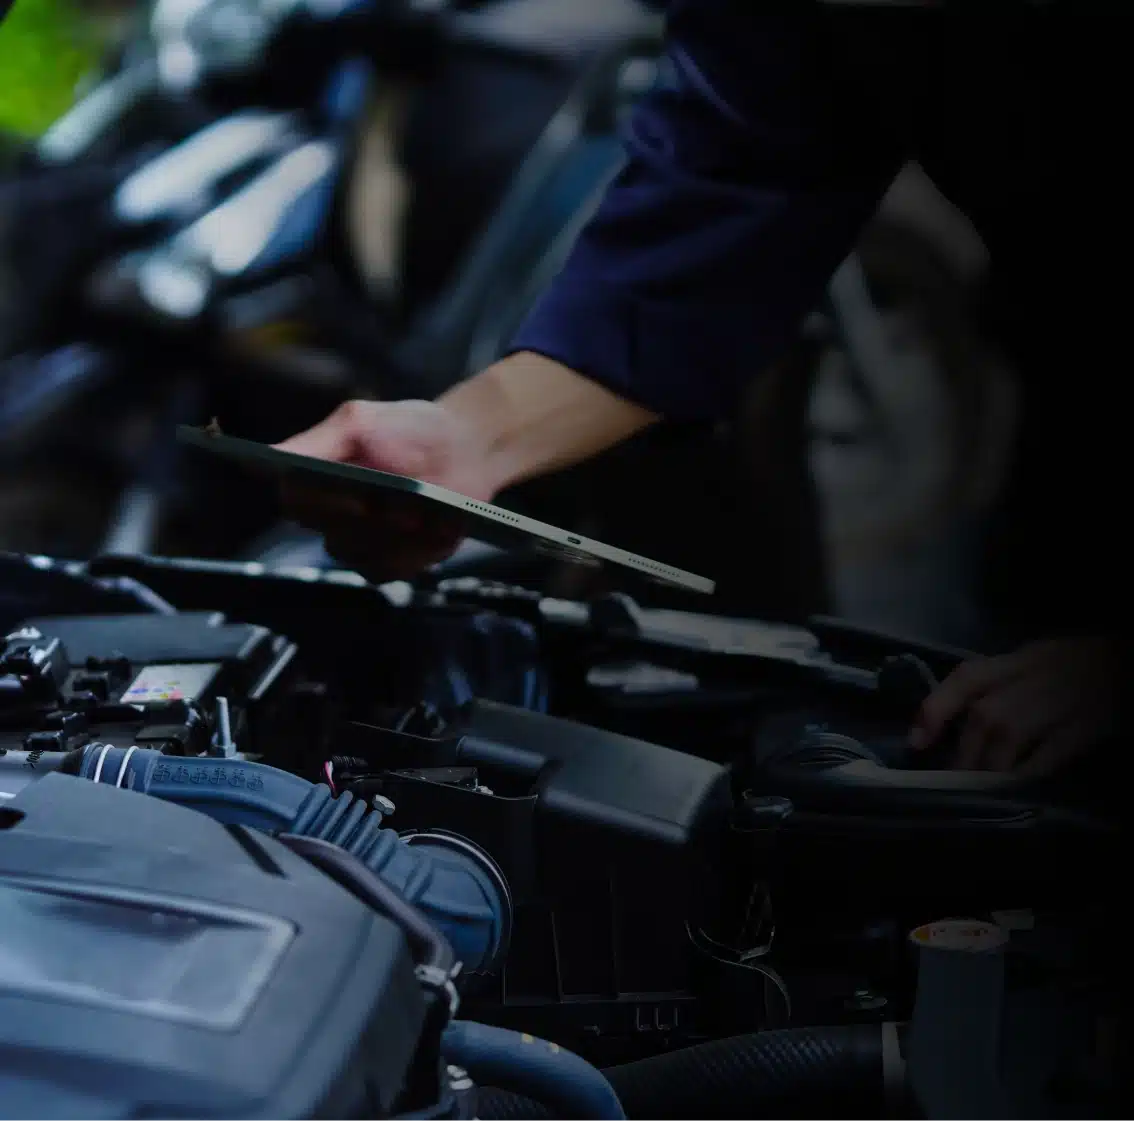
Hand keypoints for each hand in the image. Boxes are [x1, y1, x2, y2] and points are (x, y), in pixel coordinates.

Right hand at [274, 398, 500, 580]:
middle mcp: (329, 515)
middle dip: (373, 521)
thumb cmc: (410, 428)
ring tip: (428, 515)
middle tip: (407, 506)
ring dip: (399, 538)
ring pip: (362, 556)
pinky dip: (417, 552)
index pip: (295, 500)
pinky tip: (440, 531)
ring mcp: (359, 543)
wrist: (464, 450)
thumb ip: (320, 440)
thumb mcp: (361, 421)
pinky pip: (389, 570)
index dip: (324, 503)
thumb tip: (270, 455)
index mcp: (315, 478)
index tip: (359, 496)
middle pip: (332, 535)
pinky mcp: (389, 562)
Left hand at [908, 637, 1125, 776]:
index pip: (967, 678)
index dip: (936, 708)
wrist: (1124, 665)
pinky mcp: (1086, 729)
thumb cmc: (1075, 665)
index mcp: (1018, 659)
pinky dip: (1026, 772)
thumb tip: (953, 717)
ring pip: (1011, 734)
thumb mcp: (1034, 660)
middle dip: (963, 751)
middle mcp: (1035, 677)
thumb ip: (999, 682)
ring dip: (988, 765)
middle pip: (986, 714)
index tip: (916, 742)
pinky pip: (1049, 755)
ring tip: (976, 786)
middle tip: (950, 778)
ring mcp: (1062, 703)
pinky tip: (1013, 786)